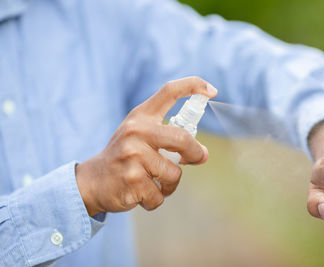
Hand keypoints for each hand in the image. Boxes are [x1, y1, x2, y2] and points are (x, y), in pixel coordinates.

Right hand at [75, 77, 217, 215]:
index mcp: (141, 116)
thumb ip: (168, 137)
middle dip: (195, 153)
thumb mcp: (139, 134)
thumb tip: (202, 153)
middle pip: (182, 138)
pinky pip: (160, 195)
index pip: (169, 91)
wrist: (92, 181)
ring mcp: (133, 156)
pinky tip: (141, 193)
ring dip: (170, 184)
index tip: (212, 90)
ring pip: (174, 174)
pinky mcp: (132, 181)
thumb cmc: (124, 156)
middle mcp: (136, 131)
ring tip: (155, 182)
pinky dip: (156, 199)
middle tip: (198, 159)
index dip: (193, 85)